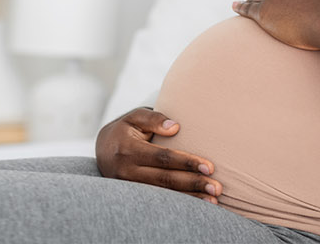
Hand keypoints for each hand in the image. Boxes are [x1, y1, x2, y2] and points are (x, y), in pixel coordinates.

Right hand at [95, 107, 223, 203]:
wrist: (103, 148)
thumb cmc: (125, 129)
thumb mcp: (135, 117)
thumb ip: (154, 118)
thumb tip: (176, 127)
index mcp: (128, 149)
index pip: (162, 157)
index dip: (186, 162)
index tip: (209, 167)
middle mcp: (126, 171)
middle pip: (165, 179)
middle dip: (193, 183)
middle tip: (217, 187)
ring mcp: (129, 186)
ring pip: (164, 194)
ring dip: (190, 197)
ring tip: (213, 198)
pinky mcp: (134, 195)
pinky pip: (160, 200)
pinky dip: (181, 202)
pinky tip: (199, 203)